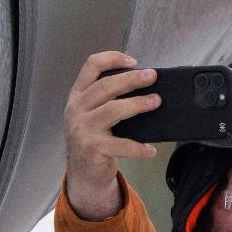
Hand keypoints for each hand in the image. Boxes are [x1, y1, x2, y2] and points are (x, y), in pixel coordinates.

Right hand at [64, 50, 159, 220]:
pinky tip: (150, 149)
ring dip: (137, 104)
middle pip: (105, 86)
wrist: (83, 172)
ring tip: (155, 102)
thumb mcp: (93, 114)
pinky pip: (120, 145)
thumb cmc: (94, 138)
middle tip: (152, 76)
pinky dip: (138, 147)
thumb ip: (109, 98)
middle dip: (131, 79)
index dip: (112, 59)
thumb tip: (144, 85)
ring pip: (112, 110)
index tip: (133, 61)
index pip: (91, 66)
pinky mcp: (92, 149)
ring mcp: (82, 130)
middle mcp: (77, 110)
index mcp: (78, 96)